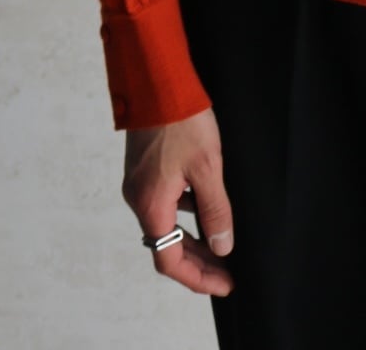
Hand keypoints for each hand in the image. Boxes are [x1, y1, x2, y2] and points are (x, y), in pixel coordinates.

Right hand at [122, 107, 234, 294]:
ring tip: (221, 242)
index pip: (170, 260)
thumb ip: (215, 209)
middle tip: (226, 271)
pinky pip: (164, 203)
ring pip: (165, 224)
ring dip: (191, 237)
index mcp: (151, 205)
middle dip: (197, 261)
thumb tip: (221, 245)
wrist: (157, 81)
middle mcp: (138, 199)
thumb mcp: (208, 167)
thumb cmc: (182, 120)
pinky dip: (184, 213)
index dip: (198, 278)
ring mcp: (139, 184)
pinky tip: (205, 205)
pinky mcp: (143, 169)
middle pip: (166, 246)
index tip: (224, 284)